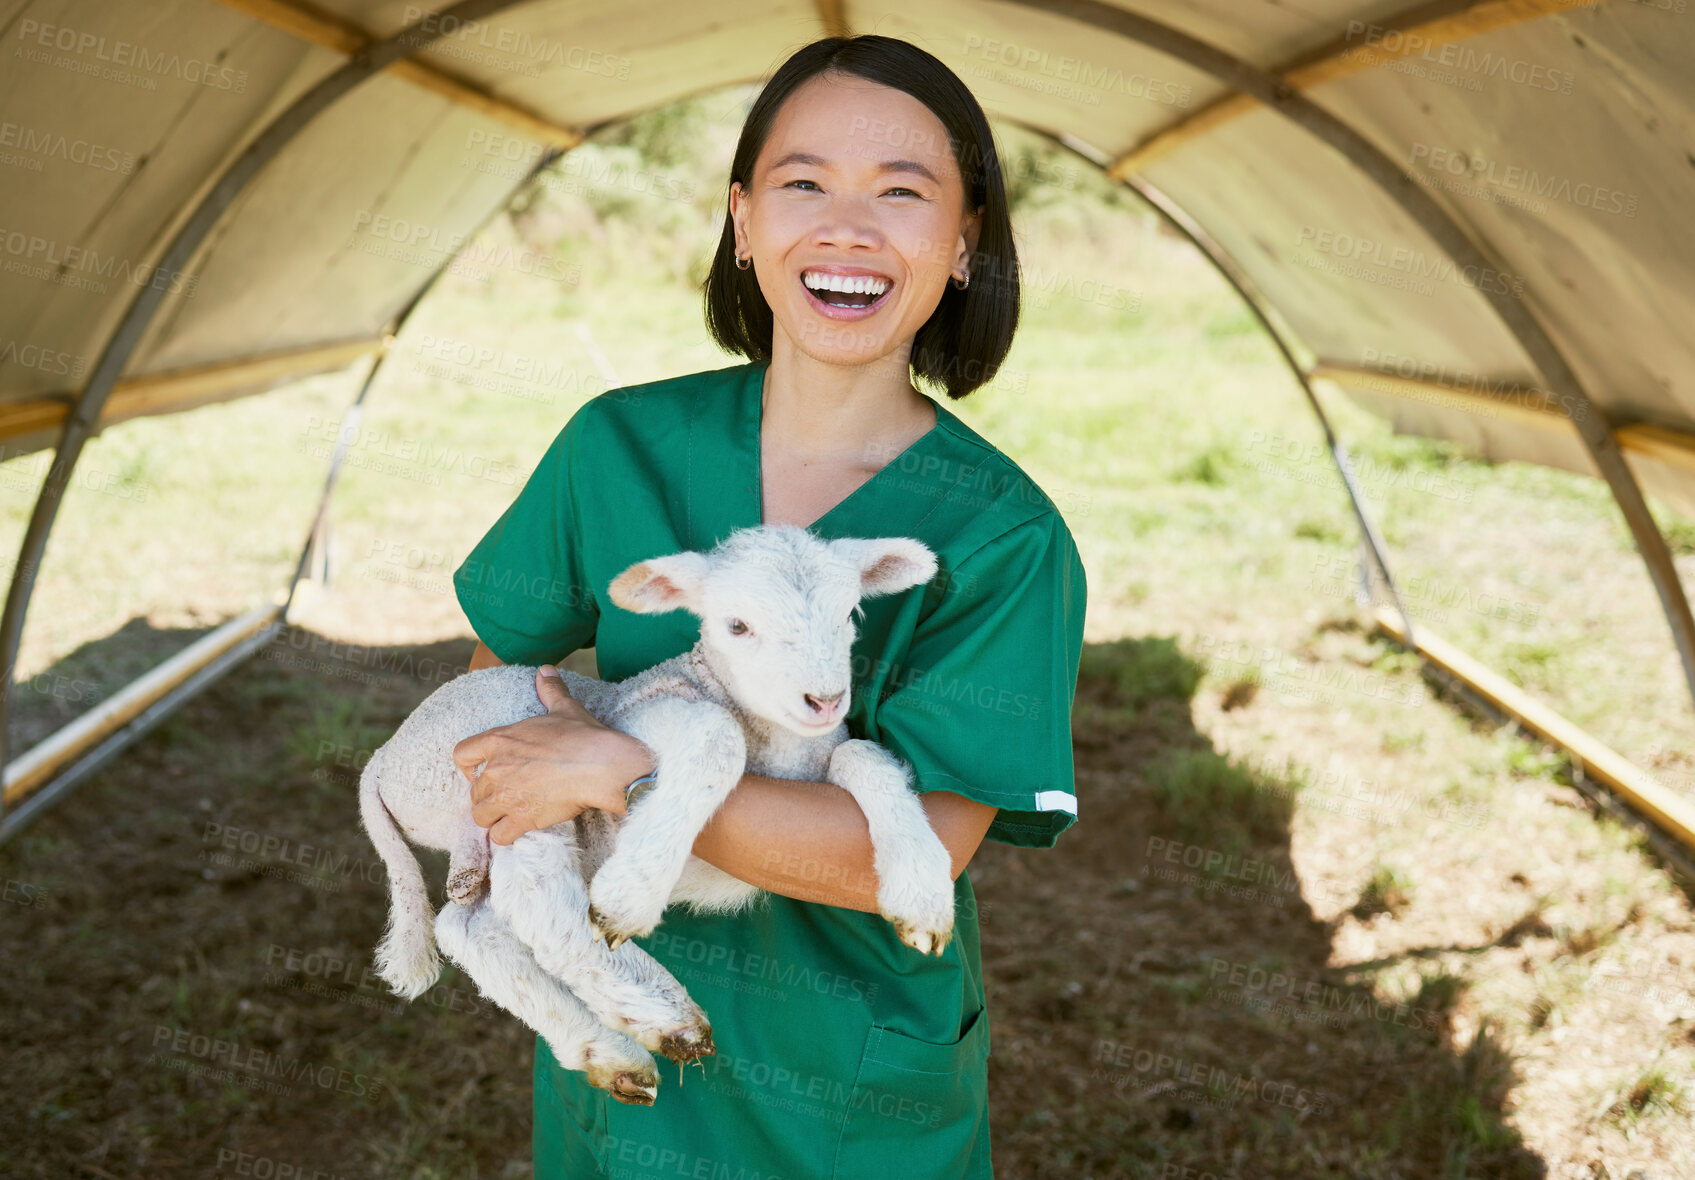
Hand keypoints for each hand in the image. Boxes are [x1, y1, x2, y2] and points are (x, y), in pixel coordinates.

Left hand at [453, 666, 654, 845]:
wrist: (602, 765)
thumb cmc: (584, 736)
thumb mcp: (565, 707)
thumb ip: (550, 689)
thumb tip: (546, 669)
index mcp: (500, 739)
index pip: (461, 754)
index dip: (467, 766)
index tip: (481, 772)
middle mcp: (496, 769)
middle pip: (473, 792)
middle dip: (487, 797)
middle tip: (507, 796)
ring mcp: (507, 796)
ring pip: (481, 816)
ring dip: (493, 818)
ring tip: (510, 815)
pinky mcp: (522, 819)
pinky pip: (499, 836)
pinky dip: (507, 835)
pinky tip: (520, 829)